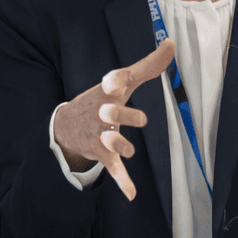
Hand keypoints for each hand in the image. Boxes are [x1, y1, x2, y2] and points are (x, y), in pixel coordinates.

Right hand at [53, 39, 174, 200]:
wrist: (66, 125)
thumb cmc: (102, 99)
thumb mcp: (121, 81)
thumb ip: (149, 65)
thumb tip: (171, 43)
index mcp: (108, 92)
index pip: (112, 82)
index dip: (113, 82)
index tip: (114, 81)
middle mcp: (101, 112)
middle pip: (113, 113)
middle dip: (120, 116)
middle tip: (123, 116)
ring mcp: (100, 134)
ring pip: (113, 143)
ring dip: (122, 147)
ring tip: (128, 151)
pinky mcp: (101, 153)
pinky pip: (113, 168)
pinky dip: (122, 181)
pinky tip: (131, 193)